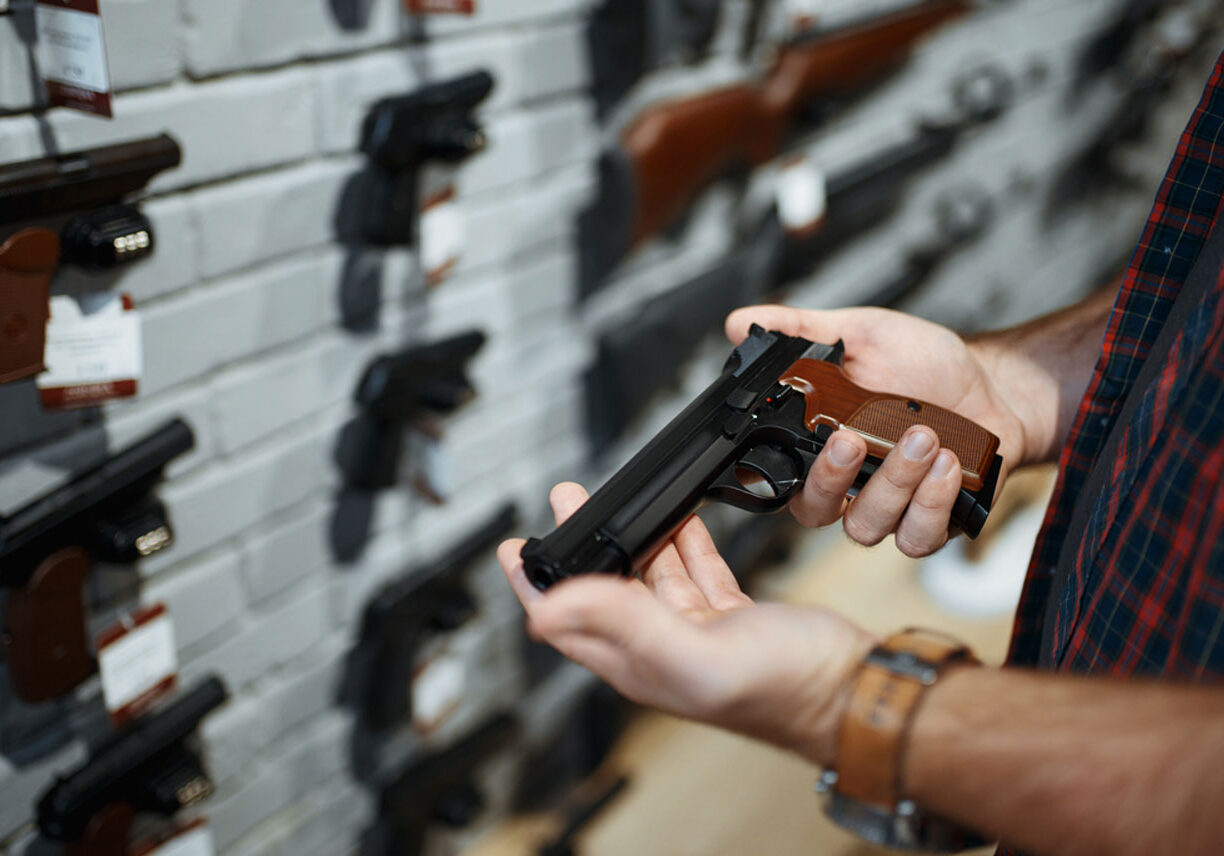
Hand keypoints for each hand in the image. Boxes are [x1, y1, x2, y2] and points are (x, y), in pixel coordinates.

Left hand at [499, 482, 874, 766]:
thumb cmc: (786, 690)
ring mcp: (696, 631)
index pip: (567, 623)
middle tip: (563, 504)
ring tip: (606, 500)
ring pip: (648, 574)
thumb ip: (624, 624)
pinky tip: (679, 519)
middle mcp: (660, 648)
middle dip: (579, 545)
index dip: (536, 586)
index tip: (516, 549)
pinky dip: (682, 541)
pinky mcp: (730, 615)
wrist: (854, 688)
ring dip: (629, 536)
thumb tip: (549, 609)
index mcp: (639, 662)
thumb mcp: (695, 652)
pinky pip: (694, 571)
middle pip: (602, 589)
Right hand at [725, 305, 1029, 556]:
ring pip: (866, 525)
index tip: (800, 432)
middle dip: (832, 478)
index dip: (778, 469)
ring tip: (923, 436)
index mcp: (819, 446)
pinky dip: (931, 503)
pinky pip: (917, 537)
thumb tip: (741, 322)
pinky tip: (948, 465)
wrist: (994, 384)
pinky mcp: (931, 524)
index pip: (780, 474)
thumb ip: (800, 330)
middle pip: (815, 511)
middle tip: (853, 439)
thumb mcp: (860, 334)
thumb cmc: (924, 364)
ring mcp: (889, 509)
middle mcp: (848, 485)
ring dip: (893, 483)